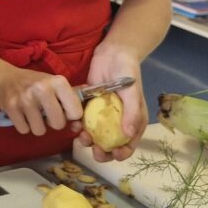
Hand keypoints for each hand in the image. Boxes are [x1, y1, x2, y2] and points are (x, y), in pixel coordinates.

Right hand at [0, 68, 83, 136]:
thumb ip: (72, 94)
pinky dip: (24, 126)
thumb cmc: (34, 82)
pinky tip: (23, 115)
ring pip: (40, 130)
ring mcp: (25, 99)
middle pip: (58, 124)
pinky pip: (24, 130)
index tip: (64, 110)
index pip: (75, 112)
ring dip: (38, 126)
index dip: (70, 115)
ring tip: (34, 114)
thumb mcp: (54, 82)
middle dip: (54, 123)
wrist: (5, 78)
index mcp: (57, 82)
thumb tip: (92, 98)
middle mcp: (42, 89)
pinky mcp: (11, 108)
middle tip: (47, 114)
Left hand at [77, 47, 146, 161]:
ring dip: (88, 140)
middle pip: (110, 144)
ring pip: (94, 135)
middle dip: (102, 151)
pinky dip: (78, 125)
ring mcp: (102, 115)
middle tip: (95, 150)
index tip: (113, 155)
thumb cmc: (128, 71)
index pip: (130, 143)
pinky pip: (82, 120)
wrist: (112, 53)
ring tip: (82, 136)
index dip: (122, 153)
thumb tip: (128, 134)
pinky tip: (74, 124)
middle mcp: (117, 121)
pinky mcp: (89, 106)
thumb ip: (131, 112)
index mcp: (133, 120)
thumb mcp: (132, 91)